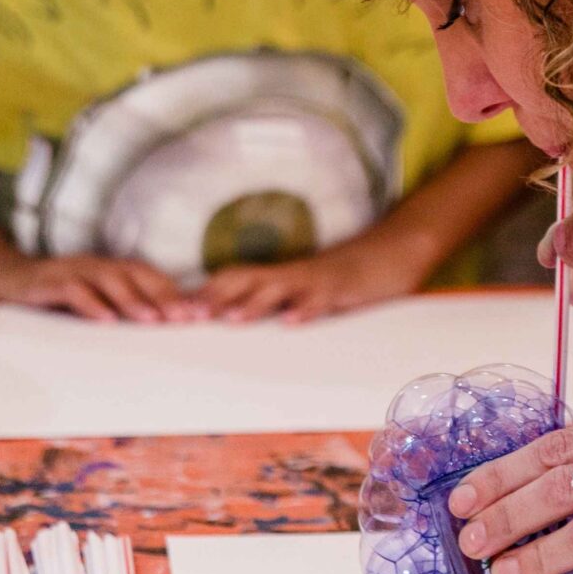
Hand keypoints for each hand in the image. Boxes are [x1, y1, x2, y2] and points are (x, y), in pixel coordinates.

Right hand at [0, 249, 181, 321]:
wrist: (3, 279)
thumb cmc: (53, 296)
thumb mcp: (90, 303)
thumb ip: (118, 311)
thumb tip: (157, 332)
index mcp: (110, 270)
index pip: (149, 277)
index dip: (174, 293)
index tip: (198, 315)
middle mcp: (96, 266)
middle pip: (136, 275)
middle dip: (162, 296)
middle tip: (184, 318)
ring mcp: (72, 271)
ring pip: (108, 280)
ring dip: (132, 299)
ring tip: (151, 319)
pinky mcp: (48, 282)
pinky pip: (72, 291)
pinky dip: (90, 304)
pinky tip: (105, 321)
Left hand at [196, 225, 433, 322]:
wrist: (394, 250)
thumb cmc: (347, 277)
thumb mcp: (308, 288)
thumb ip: (279, 300)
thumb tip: (241, 318)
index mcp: (282, 275)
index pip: (235, 278)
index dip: (207, 293)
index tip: (178, 311)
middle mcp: (293, 274)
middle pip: (247, 279)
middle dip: (218, 299)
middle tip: (189, 318)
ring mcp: (318, 280)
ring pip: (281, 289)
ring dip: (255, 304)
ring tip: (232, 320)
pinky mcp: (345, 288)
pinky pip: (324, 298)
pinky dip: (307, 309)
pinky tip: (293, 323)